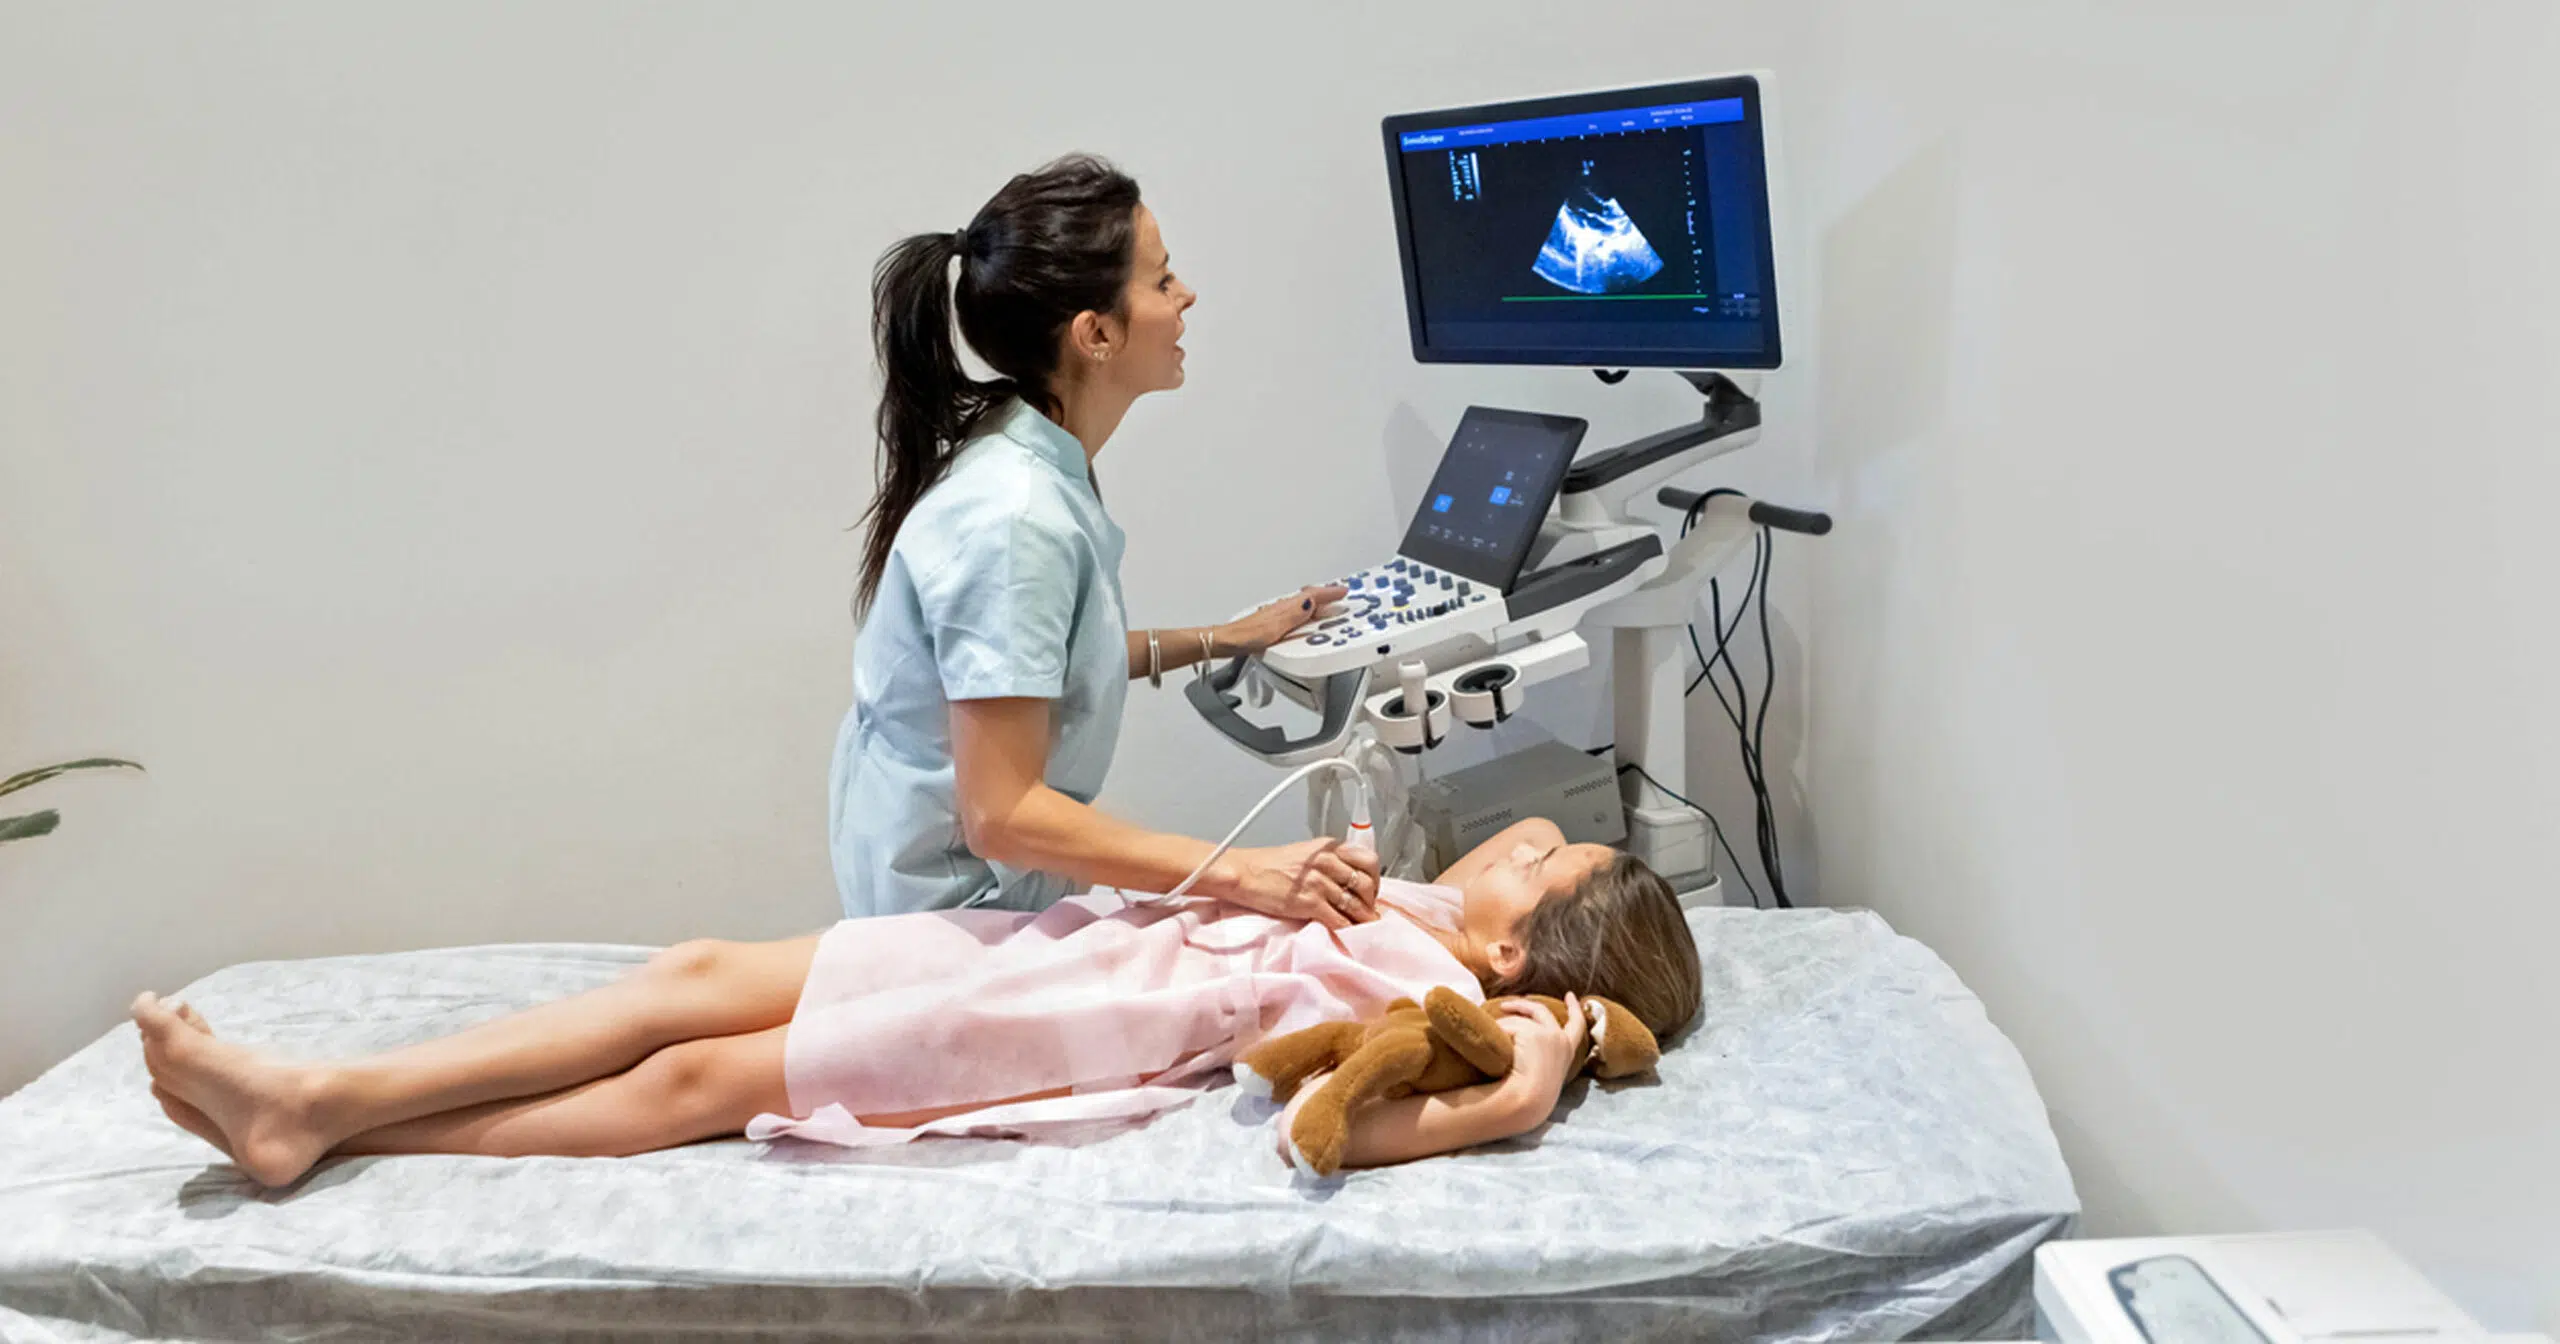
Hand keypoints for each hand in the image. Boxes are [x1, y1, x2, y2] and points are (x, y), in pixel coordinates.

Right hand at [1212, 837, 1379, 929]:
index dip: (1375, 879)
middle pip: (1366, 884)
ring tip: (1363, 927)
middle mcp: (1327, 861)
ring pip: (1355, 905)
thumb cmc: (1269, 865)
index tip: (1371, 892)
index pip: (1368, 860)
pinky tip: (1347, 934)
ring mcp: (1319, 882)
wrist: (1244, 874)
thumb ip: (1329, 862)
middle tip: (1367, 912)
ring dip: (1362, 919)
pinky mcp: (1309, 902)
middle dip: (1371, 902)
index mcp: (1328, 847)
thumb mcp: (1305, 853)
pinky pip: (1338, 920)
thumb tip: (1349, 881)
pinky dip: (1347, 930)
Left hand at [1217, 584, 1348, 655]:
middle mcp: (1281, 608)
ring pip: (1301, 604)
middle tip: (1338, 593)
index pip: (1312, 596)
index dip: (1329, 593)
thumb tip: (1311, 602)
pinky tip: (1303, 617)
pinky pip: (1294, 612)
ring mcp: (1276, 614)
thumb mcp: (1274, 629)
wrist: (1225, 642)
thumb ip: (1294, 617)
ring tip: (1326, 603)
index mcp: (1285, 608)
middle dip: (1324, 594)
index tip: (1343, 590)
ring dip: (1315, 602)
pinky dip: (1304, 611)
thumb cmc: (1245, 636)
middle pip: (1308, 597)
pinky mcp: (1271, 622)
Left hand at [1495, 993, 1588, 1106]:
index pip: (1577, 1024)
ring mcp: (1549, 1034)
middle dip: (1523, 1005)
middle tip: (1506, 1004)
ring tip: (1489, 1040)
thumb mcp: (1543, 1069)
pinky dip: (1498, 1033)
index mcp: (1568, 1051)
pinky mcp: (1533, 1033)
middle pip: (1542, 1011)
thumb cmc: (1531, 1095)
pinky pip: (1508, 1026)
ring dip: (1503, 1027)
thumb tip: (1521, 1034)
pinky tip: (1492, 1046)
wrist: (1527, 1101)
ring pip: (1518, 1021)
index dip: (1574, 1009)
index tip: (1571, 996)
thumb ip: (1541, 1051)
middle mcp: (1562, 1040)